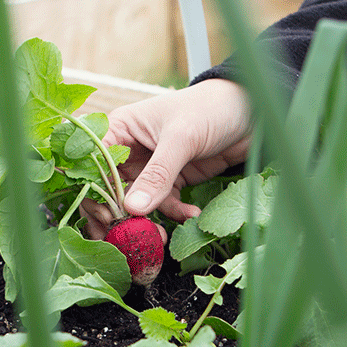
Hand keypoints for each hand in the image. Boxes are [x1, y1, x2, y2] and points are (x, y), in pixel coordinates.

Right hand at [80, 78, 251, 239]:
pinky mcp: (172, 181)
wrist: (252, 111)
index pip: (93, 163)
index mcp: (120, 129)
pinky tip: (192, 215)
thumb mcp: (181, 139)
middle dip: (117, 215)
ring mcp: (151, 167)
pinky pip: (164, 205)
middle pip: (109, 189)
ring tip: (159, 237)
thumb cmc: (211, 108)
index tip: (105, 215)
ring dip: (146, 222)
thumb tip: (132, 209)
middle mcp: (129, 149)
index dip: (93, 191)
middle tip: (123, 239)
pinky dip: (175, 214)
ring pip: (136, 203)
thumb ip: (157, 175)